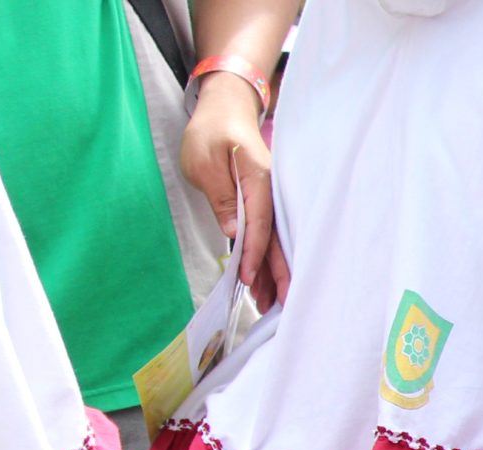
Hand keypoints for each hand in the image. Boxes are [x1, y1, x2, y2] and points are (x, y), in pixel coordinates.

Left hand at [179, 72, 288, 308]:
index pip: (260, 224)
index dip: (255, 254)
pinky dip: (267, 258)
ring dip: (273, 272)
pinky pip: (270, 235)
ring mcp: (271, 199)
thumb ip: (221, 196)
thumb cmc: (212, 132)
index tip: (249, 279)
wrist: (226, 111)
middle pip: (277, 239)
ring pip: (276, 241)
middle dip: (277, 274)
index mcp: (259, 180)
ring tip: (269, 302)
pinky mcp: (265, 204)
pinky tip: (263, 279)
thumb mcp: (204, 161)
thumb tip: (234, 231)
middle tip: (276, 306)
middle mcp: (271, 193)